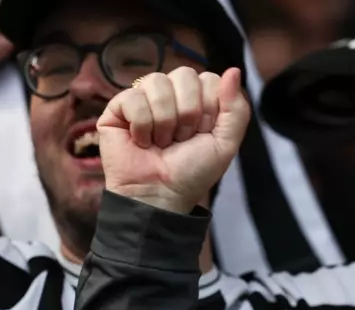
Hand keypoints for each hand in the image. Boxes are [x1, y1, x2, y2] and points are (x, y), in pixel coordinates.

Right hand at [98, 67, 248, 214]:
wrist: (160, 194)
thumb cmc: (192, 172)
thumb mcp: (225, 144)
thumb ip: (236, 109)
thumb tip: (234, 70)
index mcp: (197, 100)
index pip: (208, 79)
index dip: (209, 109)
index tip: (202, 134)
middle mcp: (170, 94)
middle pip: (184, 74)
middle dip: (187, 113)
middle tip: (181, 139)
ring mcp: (143, 98)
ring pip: (157, 81)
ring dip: (165, 121)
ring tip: (161, 142)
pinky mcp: (118, 107)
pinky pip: (133, 97)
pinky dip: (142, 126)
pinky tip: (142, 141)